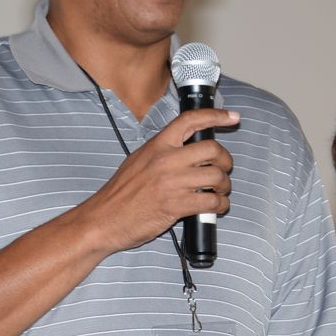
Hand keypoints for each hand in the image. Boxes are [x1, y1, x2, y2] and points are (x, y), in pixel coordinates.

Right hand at [78, 108, 238, 252]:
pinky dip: (219, 205)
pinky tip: (215, 207)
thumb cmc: (121, 193)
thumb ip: (163, 152)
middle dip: (225, 161)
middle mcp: (165, 160)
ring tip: (218, 192)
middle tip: (223, 171)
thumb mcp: (139, 160)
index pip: (190, 121)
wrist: (104, 219)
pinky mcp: (176, 205)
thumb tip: (189, 149)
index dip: (215, 116)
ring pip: (216, 177)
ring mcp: (171, 182)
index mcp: (157, 145)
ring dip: (224, 186)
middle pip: (213, 149)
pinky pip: (211, 202)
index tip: (232, 117)